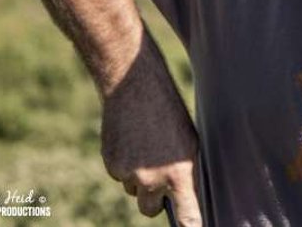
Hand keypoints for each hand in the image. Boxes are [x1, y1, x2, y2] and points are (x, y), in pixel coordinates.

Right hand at [100, 54, 202, 225]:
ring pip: (134, 190)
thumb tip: (188, 196)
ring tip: (148, 147)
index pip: (187, 216)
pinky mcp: (111, 164)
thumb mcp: (190, 142)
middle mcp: (152, 180)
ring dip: (140, 179)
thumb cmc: (172, 112)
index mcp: (180, 174)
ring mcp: (128, 174)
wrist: (135, 88)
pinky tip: (134, 140)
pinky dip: (126, 164)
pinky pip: (120, 175)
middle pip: (150, 210)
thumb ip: (188, 172)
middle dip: (155, 201)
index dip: (190, 226)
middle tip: (161, 180)